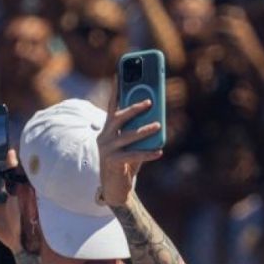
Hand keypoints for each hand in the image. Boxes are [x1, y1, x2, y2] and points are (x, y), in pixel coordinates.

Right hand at [96, 90, 163, 206]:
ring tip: (158, 125)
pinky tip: (159, 151)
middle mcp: (104, 137)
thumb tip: (158, 120)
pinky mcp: (112, 162)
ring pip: (127, 136)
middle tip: (150, 102)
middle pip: (118, 118)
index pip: (111, 107)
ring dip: (144, 130)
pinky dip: (147, 153)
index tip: (119, 74)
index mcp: (107, 130)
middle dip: (134, 108)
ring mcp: (106, 150)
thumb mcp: (131, 145)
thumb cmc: (125, 164)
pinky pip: (133, 155)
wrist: (115, 189)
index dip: (115, 91)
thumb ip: (139, 133)